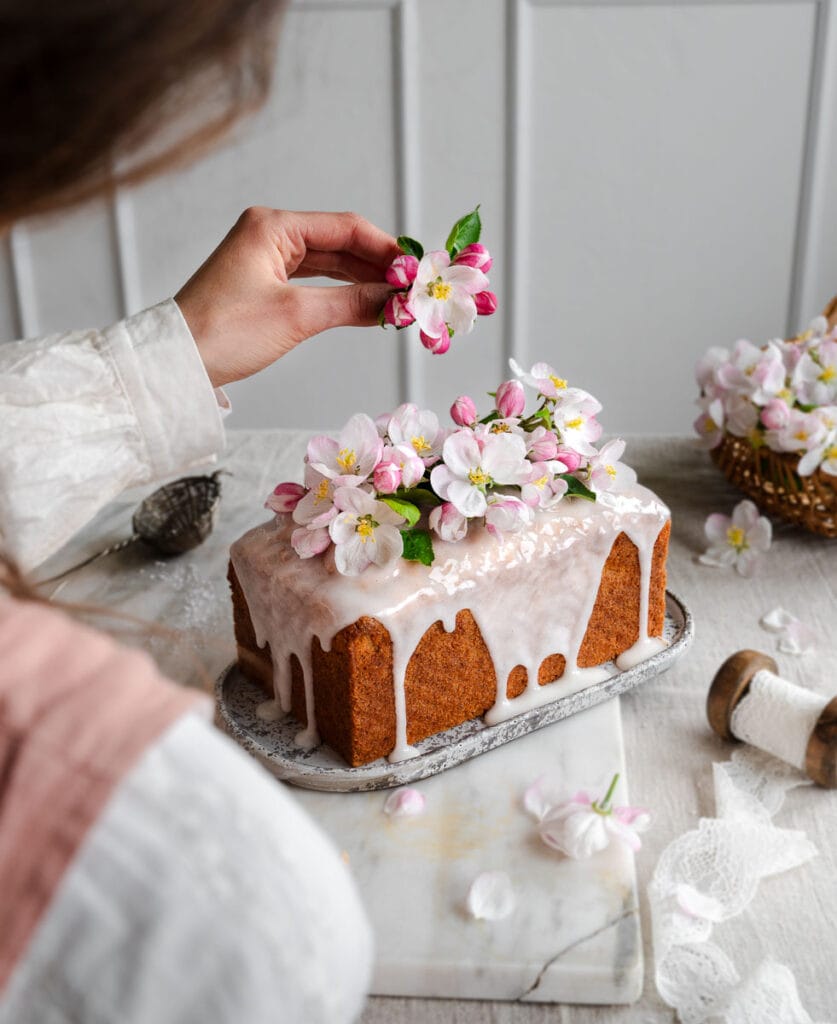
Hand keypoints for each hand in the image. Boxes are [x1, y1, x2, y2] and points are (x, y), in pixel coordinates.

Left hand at [175, 207, 400, 386]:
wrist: (177, 363)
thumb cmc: (225, 333)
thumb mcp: (297, 316)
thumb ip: (352, 303)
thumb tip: (396, 302)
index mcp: (273, 226)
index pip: (346, 227)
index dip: (385, 249)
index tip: (415, 272)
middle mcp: (269, 233)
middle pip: (340, 243)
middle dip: (378, 267)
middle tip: (413, 290)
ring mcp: (265, 258)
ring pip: (329, 263)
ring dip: (362, 281)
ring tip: (397, 300)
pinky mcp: (263, 283)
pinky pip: (314, 281)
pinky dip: (341, 292)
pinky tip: (366, 304)